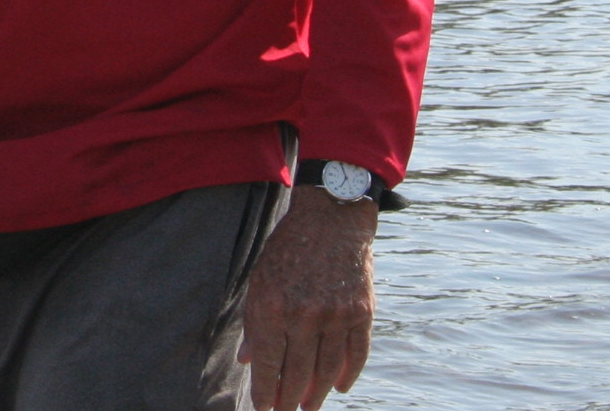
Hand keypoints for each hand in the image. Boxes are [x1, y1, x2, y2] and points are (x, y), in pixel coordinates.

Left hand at [239, 186, 375, 410]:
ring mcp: (336, 315)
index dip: (265, 392)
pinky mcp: (362, 312)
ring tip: (309, 408)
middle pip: (297, 374)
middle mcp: (305, 315)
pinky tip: (340, 387)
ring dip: (317, 394)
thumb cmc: (288, 250)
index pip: (268, 365)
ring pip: (327, 370)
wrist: (332, 218)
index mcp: (273, 307)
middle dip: (289, 400)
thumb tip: (248, 362)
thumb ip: (255, 322)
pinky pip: (356, 354)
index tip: (263, 410)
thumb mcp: (260, 280)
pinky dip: (349, 374)